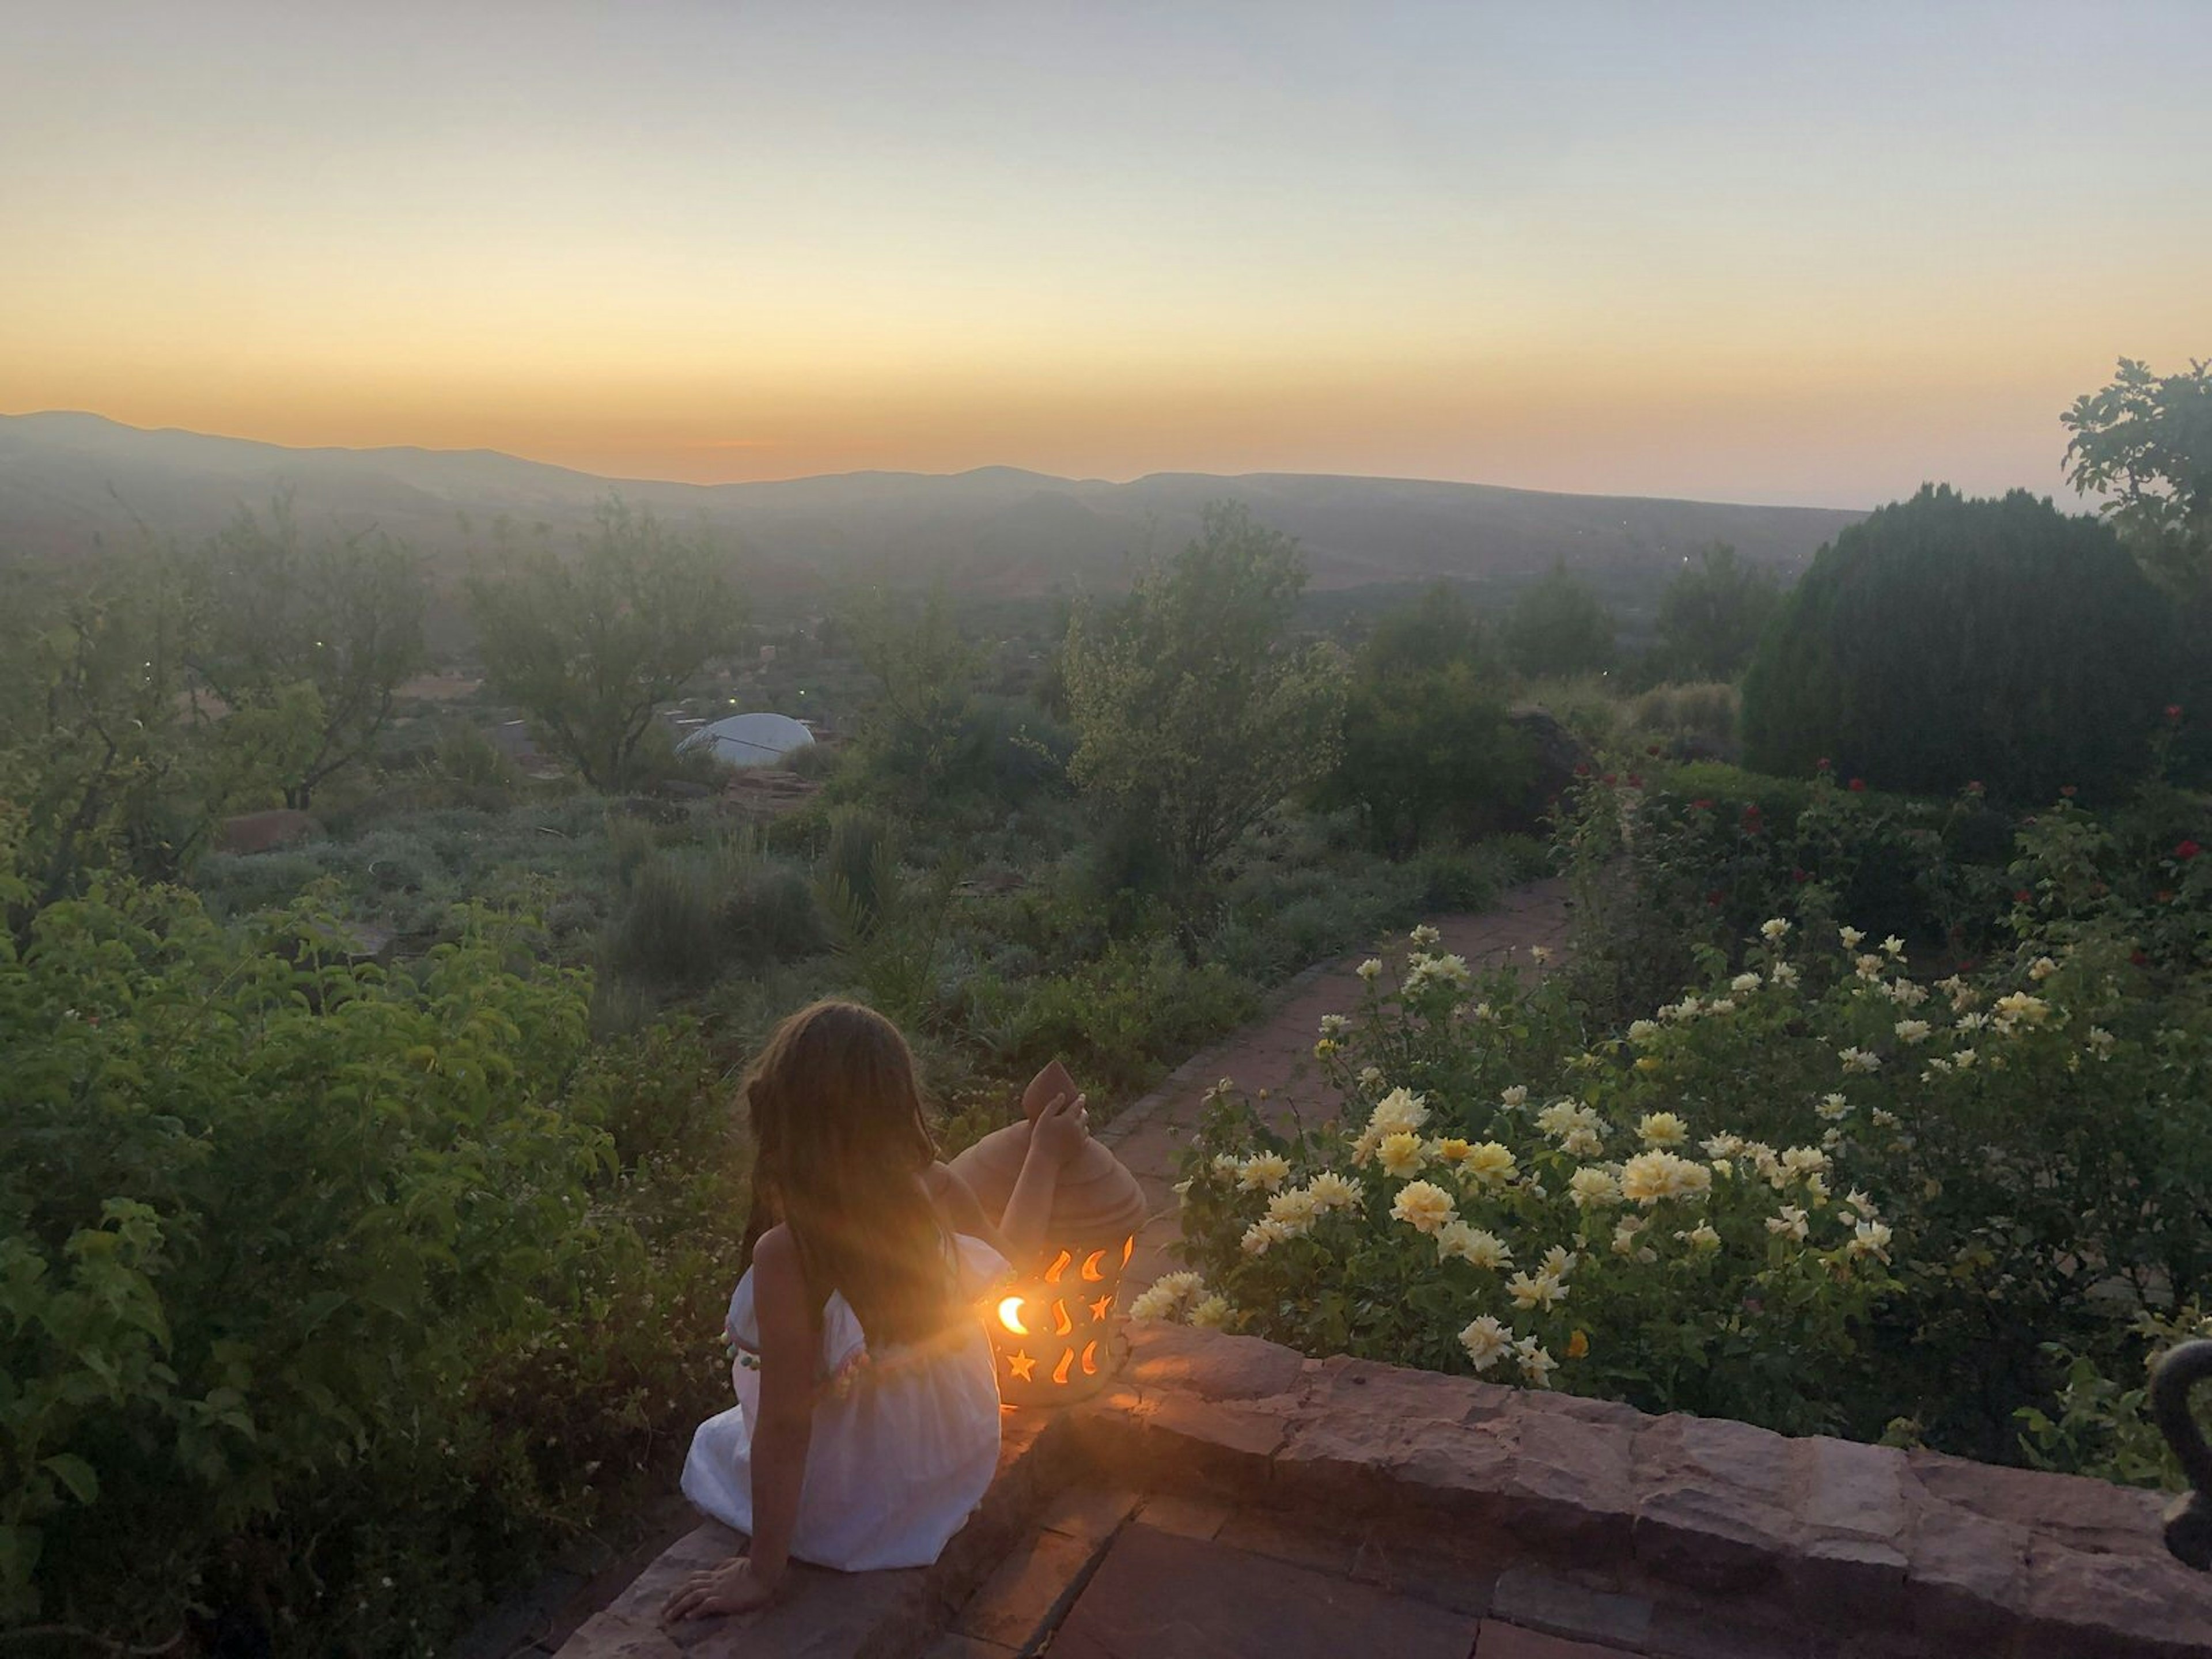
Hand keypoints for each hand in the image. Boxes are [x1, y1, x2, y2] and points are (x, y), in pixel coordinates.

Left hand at [662, 1555, 781, 1621]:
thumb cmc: (755, 1567)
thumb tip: (717, 1567)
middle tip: (663, 1609)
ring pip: (692, 1597)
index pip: (695, 1579)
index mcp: (718, 1573)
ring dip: (679, 1607)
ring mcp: (718, 1590)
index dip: (682, 1587)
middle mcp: (714, 1581)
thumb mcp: (737, 1562)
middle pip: (688, 1588)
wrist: (765, 1572)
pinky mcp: (724, 1599)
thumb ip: (725, 1565)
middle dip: (674, 1598)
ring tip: (669, 1617)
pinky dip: (696, 1611)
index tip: (674, 1595)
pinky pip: (706, 1605)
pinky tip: (689, 1617)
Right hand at [1031, 1088, 1089, 1165]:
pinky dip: (1083, 1132)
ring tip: (1080, 1120)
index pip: (1078, 1105)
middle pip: (1084, 1115)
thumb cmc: (1041, 1137)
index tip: (1082, 1096)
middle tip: (1081, 1108)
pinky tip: (1079, 1132)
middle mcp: (1077, 1127)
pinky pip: (1085, 1137)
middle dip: (1083, 1110)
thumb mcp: (1044, 1118)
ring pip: (1086, 1126)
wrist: (1045, 1159)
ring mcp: (1080, 1138)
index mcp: (1069, 1118)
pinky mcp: (1080, 1148)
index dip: (1081, 1099)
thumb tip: (1062, 1094)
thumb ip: (1053, 1105)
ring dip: (1084, 1122)